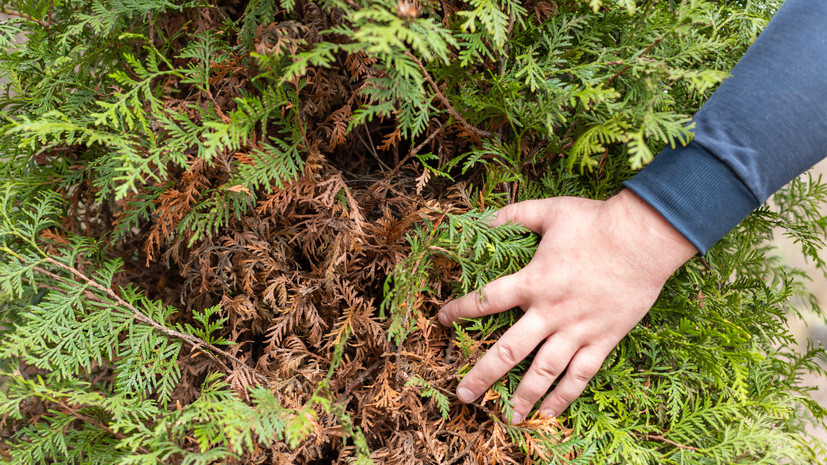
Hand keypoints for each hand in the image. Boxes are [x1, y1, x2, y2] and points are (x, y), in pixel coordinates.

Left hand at [437, 189, 697, 422]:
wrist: (645, 238)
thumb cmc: (597, 222)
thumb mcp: (549, 210)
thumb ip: (514, 215)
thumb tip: (483, 218)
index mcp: (533, 281)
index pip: (486, 300)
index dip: (461, 310)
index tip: (442, 319)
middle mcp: (550, 312)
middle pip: (509, 350)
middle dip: (483, 374)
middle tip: (463, 394)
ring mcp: (577, 329)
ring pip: (544, 370)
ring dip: (524, 395)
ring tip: (508, 418)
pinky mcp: (603, 339)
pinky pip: (581, 374)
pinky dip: (565, 396)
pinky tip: (550, 413)